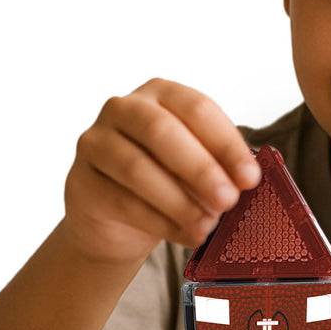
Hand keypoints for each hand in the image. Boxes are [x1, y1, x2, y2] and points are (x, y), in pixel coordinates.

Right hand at [61, 78, 260, 264]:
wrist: (116, 220)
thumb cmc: (166, 182)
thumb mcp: (197, 169)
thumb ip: (219, 168)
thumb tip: (245, 183)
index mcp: (160, 94)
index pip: (197, 109)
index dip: (226, 144)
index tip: (250, 177)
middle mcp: (123, 109)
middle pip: (162, 132)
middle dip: (201, 169)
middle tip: (229, 200)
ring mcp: (95, 142)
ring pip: (137, 169)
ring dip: (179, 201)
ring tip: (207, 226)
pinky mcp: (80, 181)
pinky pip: (122, 202)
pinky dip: (160, 222)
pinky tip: (185, 235)